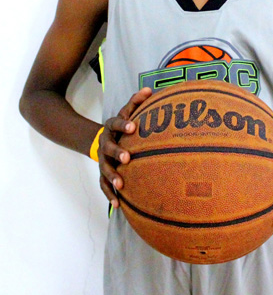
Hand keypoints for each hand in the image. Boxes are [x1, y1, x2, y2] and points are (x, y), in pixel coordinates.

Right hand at [98, 87, 151, 206]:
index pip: (116, 122)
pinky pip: (103, 185)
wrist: (100, 139)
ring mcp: (102, 159)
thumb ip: (137, 101)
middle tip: (127, 158)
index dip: (124, 124)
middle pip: (108, 148)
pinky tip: (118, 205)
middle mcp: (105, 143)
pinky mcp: (102, 173)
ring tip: (121, 185)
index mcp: (111, 127)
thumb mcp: (127, 112)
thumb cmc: (123, 126)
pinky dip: (110, 195)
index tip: (134, 126)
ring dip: (112, 177)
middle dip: (117, 152)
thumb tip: (149, 89)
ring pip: (104, 169)